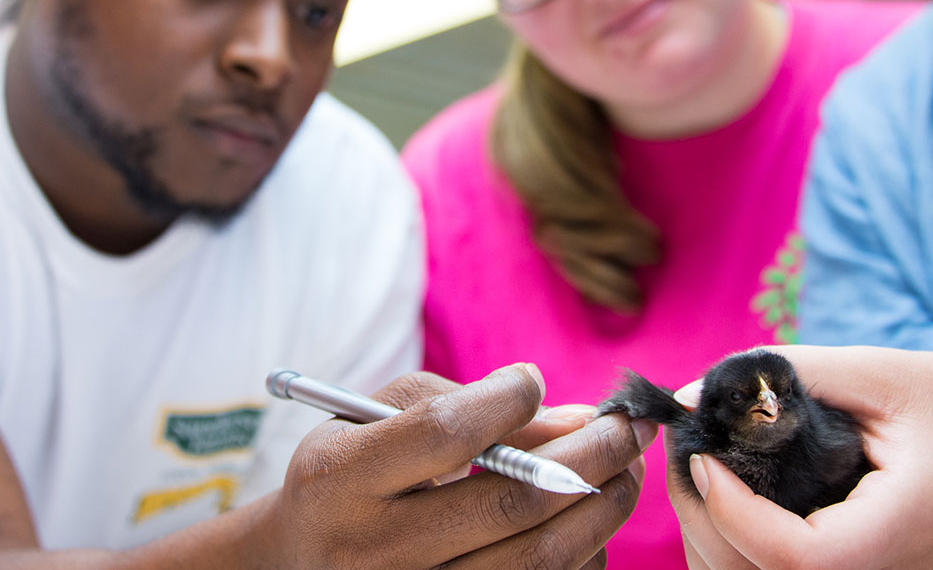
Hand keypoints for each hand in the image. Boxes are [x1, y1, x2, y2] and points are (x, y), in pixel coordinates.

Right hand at [266, 364, 652, 568]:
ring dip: (603, 506)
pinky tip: (589, 517)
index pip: (444, 433)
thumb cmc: (351, 473)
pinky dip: (583, 551)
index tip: (533, 382)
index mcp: (340, 481)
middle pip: (511, 502)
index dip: (506, 402)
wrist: (302, 563)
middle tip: (630, 425)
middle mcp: (373, 550)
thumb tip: (577, 417)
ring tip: (625, 467)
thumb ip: (469, 405)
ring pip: (537, 558)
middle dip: (591, 455)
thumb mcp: (377, 420)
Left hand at [668, 346, 932, 569]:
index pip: (798, 555)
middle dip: (704, 517)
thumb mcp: (882, 374)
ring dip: (709, 534)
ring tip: (700, 470)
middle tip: (685, 453)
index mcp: (900, 533)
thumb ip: (789, 376)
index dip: (734, 512)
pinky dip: (730, 544)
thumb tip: (694, 394)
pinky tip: (722, 495)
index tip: (706, 456)